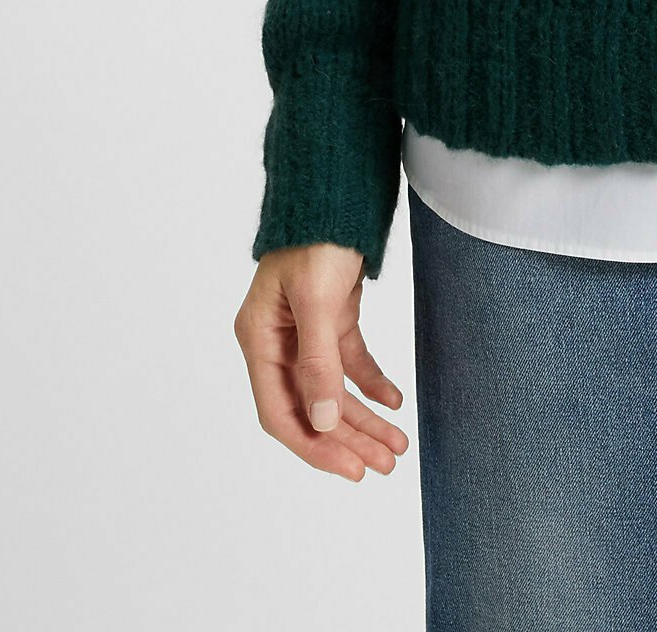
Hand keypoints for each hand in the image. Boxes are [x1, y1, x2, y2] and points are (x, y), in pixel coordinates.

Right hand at [235, 244, 409, 481]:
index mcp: (259, 339)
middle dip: (348, 439)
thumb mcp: (316, 299)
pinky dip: (371, 383)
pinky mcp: (332, 317)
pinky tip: (394, 401)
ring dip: (364, 419)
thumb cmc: (317, 235)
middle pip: (311, 407)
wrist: (337, 188)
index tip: (352, 469)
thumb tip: (322, 422)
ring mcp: (305, 331)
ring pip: (333, 391)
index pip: (281, 412)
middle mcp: (277, 341)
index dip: (314, 446)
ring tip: (397, 446)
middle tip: (385, 466)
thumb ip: (318, 362)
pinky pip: (350, 363)